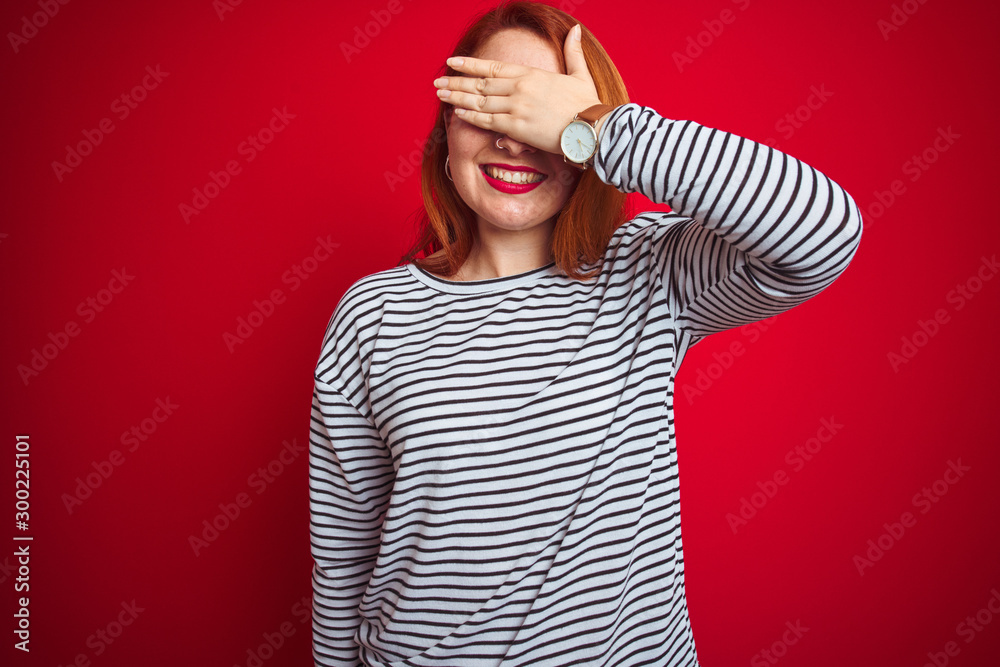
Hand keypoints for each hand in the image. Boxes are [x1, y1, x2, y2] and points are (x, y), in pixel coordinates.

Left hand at [434, 24, 603, 154]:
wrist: (593, 128)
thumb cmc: (587, 105)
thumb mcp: (580, 74)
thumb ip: (573, 52)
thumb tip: (575, 30)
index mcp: (530, 74)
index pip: (492, 67)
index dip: (470, 64)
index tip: (452, 62)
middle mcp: (519, 88)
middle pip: (480, 84)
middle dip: (457, 83)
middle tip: (438, 83)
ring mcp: (516, 107)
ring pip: (479, 101)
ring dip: (457, 98)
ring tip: (441, 96)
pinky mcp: (517, 128)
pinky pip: (487, 121)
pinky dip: (470, 116)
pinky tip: (457, 113)